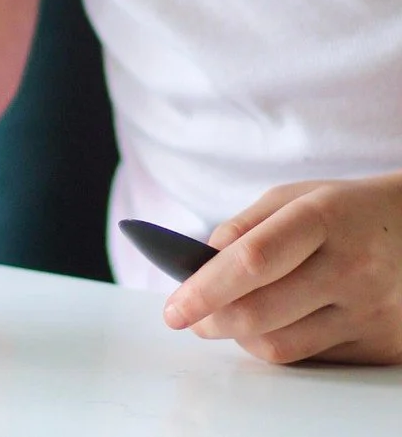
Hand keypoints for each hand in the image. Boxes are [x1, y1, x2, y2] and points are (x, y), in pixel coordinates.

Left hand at [164, 173, 401, 363]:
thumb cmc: (345, 211)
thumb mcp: (296, 196)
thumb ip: (246, 226)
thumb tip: (202, 263)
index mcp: (324, 218)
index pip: (253, 261)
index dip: (206, 288)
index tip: (174, 308)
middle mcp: (351, 268)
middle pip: (263, 313)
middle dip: (212, 320)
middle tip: (189, 317)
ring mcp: (370, 312)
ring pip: (283, 346)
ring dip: (239, 338)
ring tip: (224, 320)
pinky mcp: (383, 346)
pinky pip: (312, 359)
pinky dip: (278, 345)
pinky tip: (269, 326)